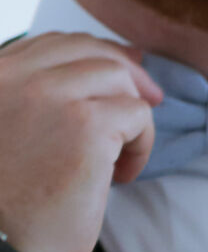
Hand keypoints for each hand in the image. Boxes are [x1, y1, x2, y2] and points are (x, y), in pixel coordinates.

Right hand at [0, 34, 163, 251]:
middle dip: (124, 73)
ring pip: (117, 79)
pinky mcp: (86, 125)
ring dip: (128, 116)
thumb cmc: (3, 207)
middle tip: (148, 102)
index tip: (121, 77)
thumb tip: (113, 64)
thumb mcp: (4, 134)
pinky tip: (119, 176)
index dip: (93, 55)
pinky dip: (140, 145)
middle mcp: (10, 78)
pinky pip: (137, 115)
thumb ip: (33, 98)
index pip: (50, 45)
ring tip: (117, 157)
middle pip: (86, 51)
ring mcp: (48, 96)